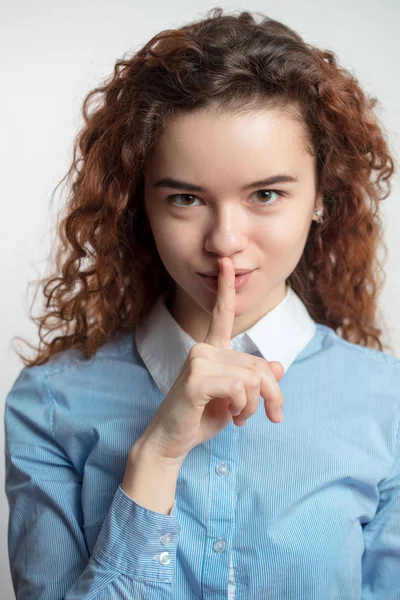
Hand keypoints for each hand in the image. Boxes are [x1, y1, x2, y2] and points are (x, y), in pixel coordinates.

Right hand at [135, 256, 284, 465]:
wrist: (172, 442)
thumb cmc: (201, 418)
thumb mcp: (236, 399)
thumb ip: (254, 381)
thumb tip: (278, 365)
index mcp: (211, 349)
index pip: (221, 314)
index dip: (226, 288)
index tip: (226, 261)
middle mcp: (203, 348)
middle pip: (259, 365)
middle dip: (273, 395)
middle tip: (271, 417)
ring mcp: (198, 360)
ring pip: (253, 378)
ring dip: (254, 406)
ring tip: (241, 418)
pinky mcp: (196, 378)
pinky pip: (240, 388)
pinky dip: (243, 407)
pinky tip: (231, 416)